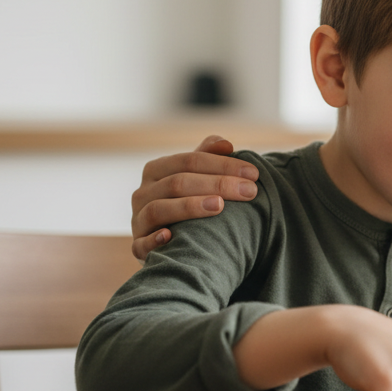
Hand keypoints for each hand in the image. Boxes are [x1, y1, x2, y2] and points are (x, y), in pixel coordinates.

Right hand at [131, 136, 260, 259]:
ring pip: (159, 209)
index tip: (253, 173)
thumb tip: (226, 144)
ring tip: (219, 206)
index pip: (190, 160)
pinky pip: (141, 244)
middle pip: (178, 183)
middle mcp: (143, 193)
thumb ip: (208, 156)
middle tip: (250, 191)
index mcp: (156, 170)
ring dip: (189, 206)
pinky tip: (171, 236)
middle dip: (217, 184)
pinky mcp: (137, 247)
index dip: (222, 165)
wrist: (172, 242)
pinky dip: (154, 239)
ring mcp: (138, 220)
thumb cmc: (188, 201)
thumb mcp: (197, 177)